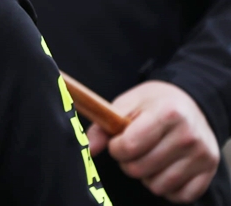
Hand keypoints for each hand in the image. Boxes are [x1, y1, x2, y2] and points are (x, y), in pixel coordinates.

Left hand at [87, 80, 219, 202]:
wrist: (189, 102)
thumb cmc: (155, 103)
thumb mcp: (128, 103)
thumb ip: (104, 125)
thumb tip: (90, 148)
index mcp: (168, 113)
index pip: (129, 146)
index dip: (116, 147)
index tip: (118, 141)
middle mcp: (189, 135)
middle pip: (139, 169)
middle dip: (128, 161)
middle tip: (134, 149)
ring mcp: (202, 155)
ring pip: (157, 186)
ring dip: (146, 175)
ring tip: (150, 156)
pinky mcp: (209, 171)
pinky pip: (180, 196)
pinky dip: (167, 187)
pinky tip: (164, 168)